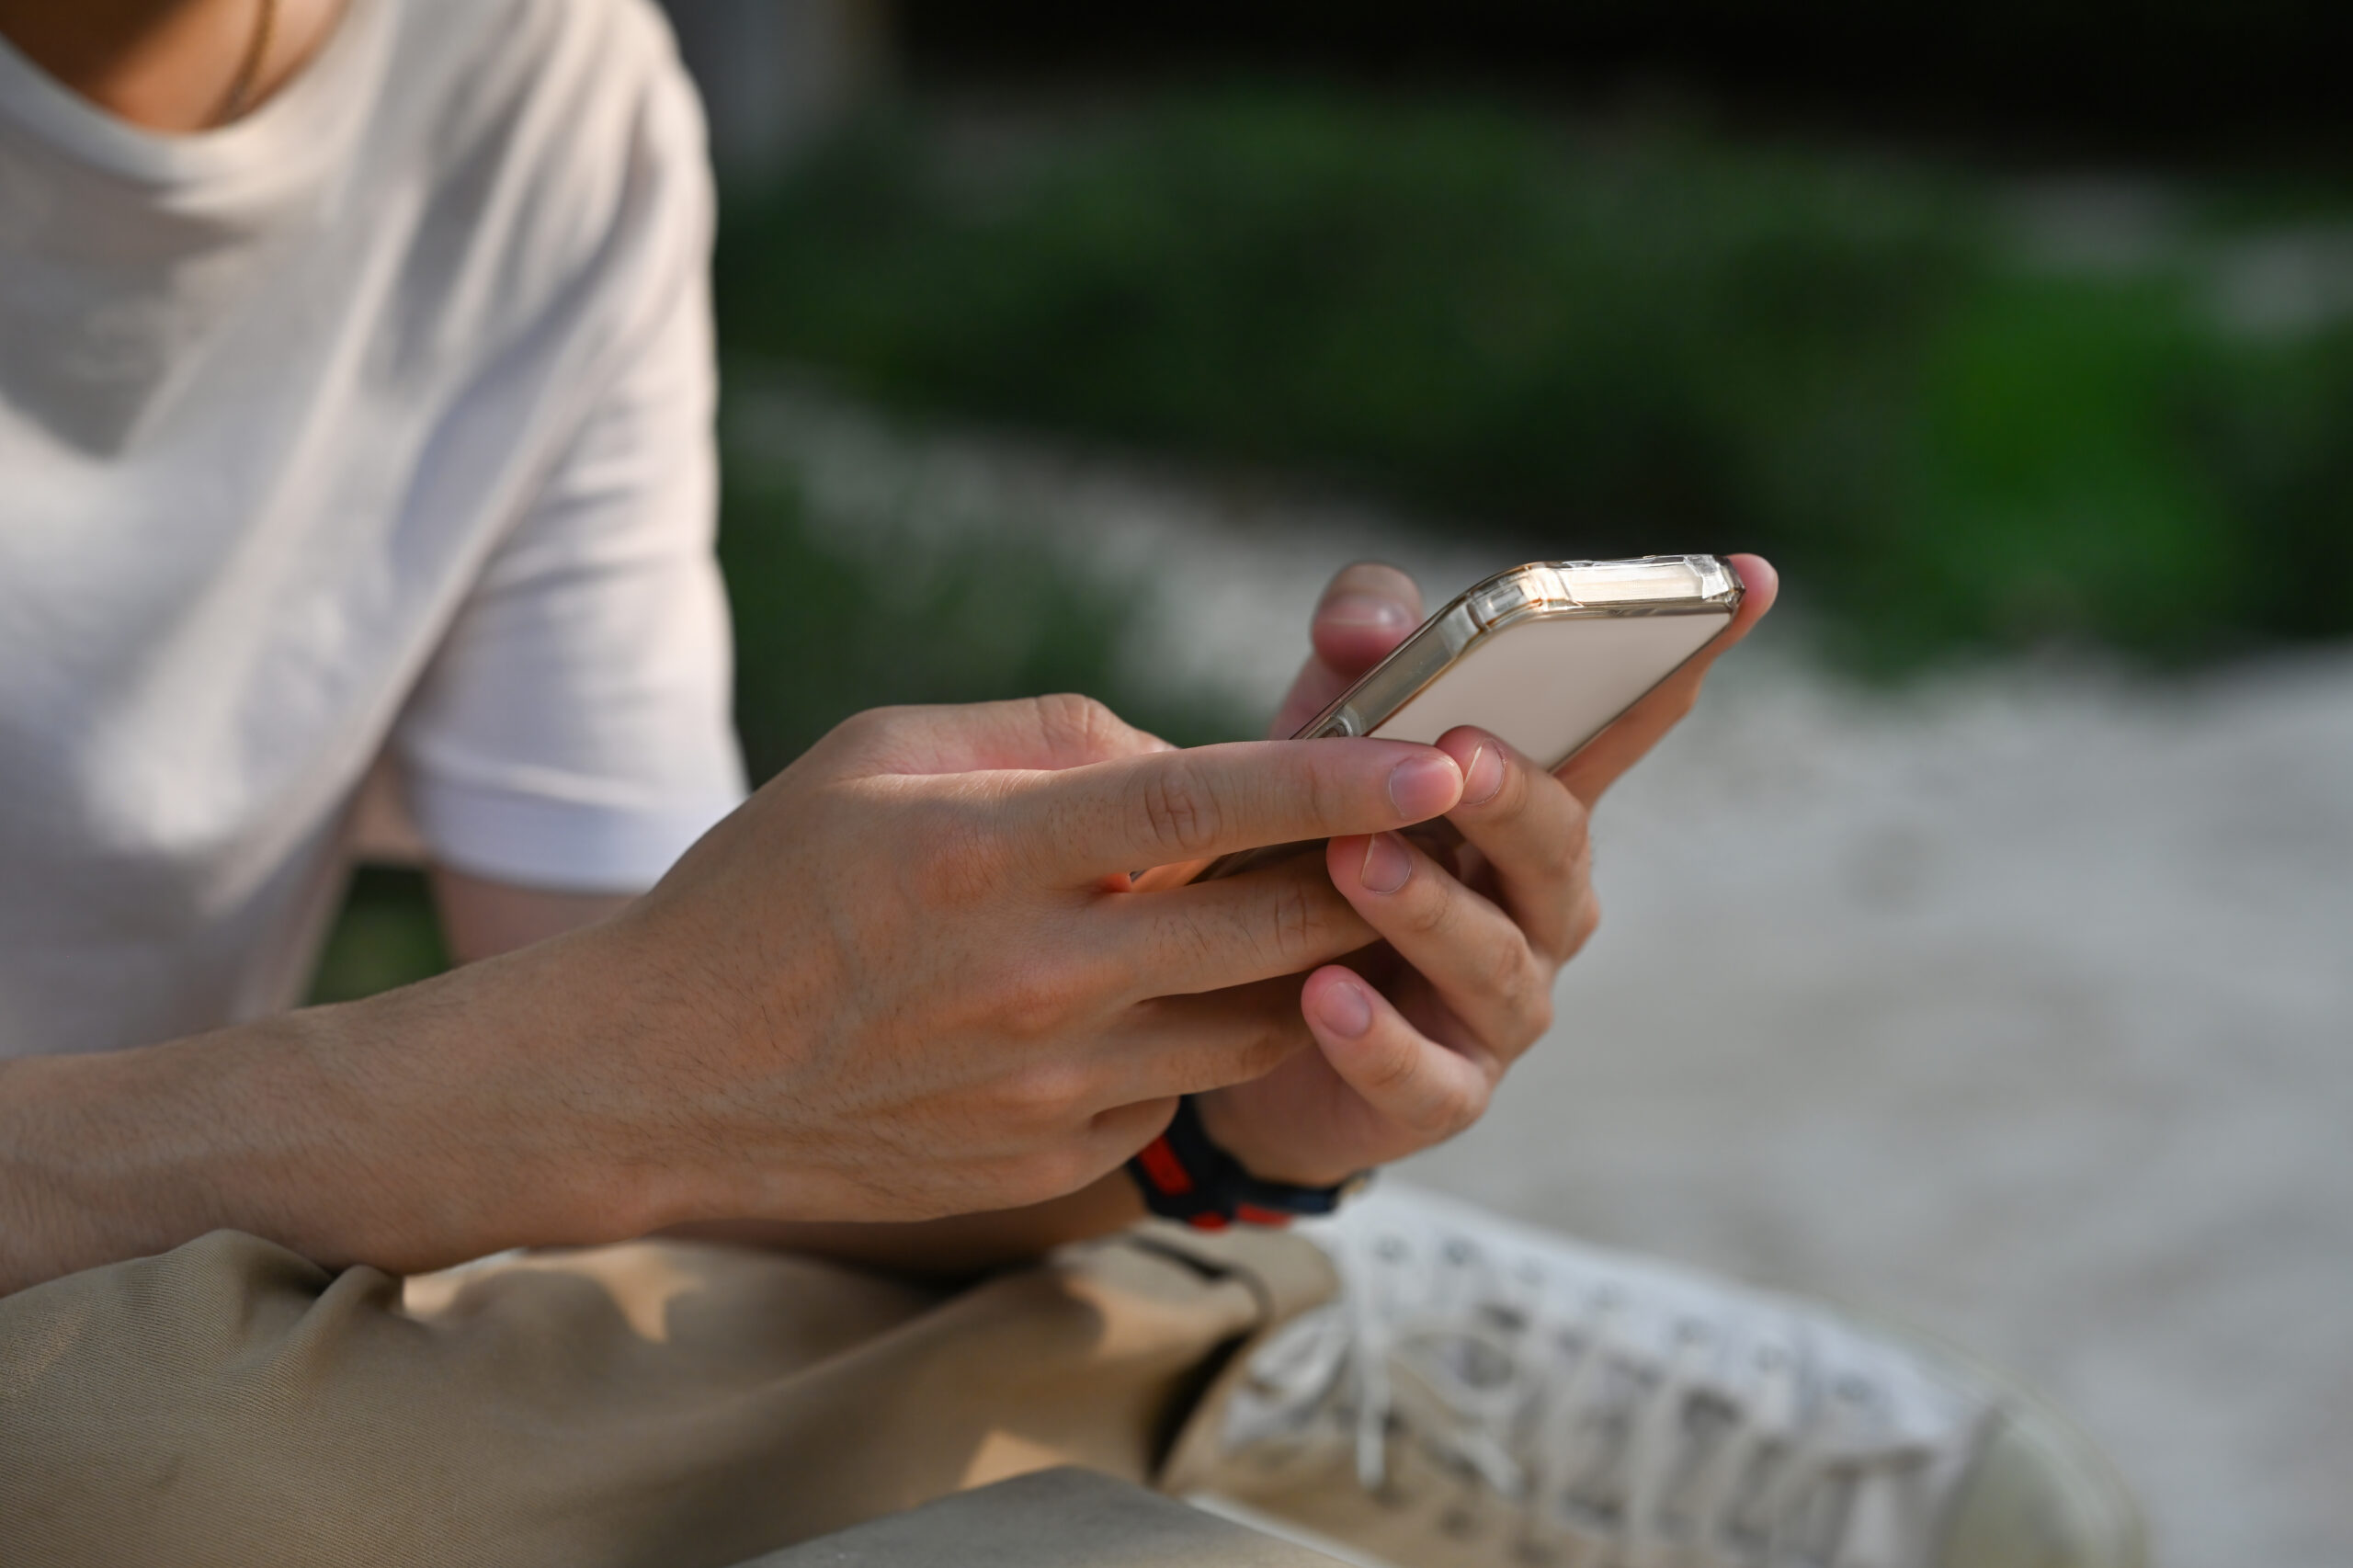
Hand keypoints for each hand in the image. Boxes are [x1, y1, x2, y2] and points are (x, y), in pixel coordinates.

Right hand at [552, 694, 1468, 1226]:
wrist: (660, 1080)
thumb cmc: (764, 889)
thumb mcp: (876, 756)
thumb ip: (1046, 735)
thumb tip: (1183, 756)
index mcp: (985, 855)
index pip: (1200, 803)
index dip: (1335, 776)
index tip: (1440, 754)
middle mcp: (1032, 981)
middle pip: (1267, 924)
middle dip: (1370, 872)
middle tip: (1428, 829)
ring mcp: (1046, 1090)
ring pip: (1251, 1023)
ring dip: (1301, 963)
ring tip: (1305, 907)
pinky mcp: (1049, 1162)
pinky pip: (1176, 1092)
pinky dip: (1193, 1036)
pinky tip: (1146, 1002)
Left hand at [1194, 556, 1777, 1184]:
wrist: (1225, 1022)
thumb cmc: (1300, 859)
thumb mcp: (1316, 743)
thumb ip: (1353, 666)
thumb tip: (1368, 625)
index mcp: (1529, 809)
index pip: (1620, 724)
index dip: (1683, 656)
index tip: (1744, 580)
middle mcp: (1539, 909)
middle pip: (1557, 846)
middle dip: (1515, 797)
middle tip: (1459, 754)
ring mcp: (1501, 1009)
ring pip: (1494, 959)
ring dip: (1430, 910)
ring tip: (1359, 862)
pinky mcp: (1439, 1096)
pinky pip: (1423, 1074)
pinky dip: (1378, 1040)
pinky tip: (1325, 999)